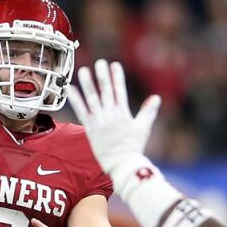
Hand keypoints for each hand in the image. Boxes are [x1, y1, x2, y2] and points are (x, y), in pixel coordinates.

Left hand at [66, 60, 160, 174]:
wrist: (123, 164)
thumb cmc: (133, 147)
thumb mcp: (143, 128)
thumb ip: (148, 111)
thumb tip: (156, 97)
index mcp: (124, 114)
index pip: (120, 91)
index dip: (117, 77)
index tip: (114, 65)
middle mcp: (111, 115)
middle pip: (106, 92)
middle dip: (103, 76)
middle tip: (100, 62)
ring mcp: (100, 121)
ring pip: (93, 99)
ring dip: (87, 84)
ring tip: (83, 70)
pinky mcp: (90, 129)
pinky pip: (82, 112)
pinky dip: (76, 100)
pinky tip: (70, 89)